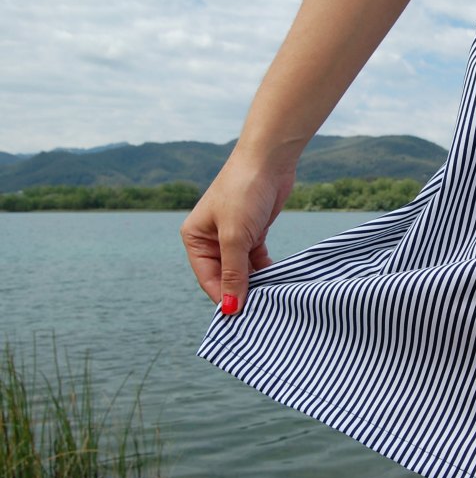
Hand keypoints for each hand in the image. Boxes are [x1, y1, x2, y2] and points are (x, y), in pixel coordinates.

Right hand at [181, 151, 295, 313]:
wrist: (269, 160)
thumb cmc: (244, 192)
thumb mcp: (235, 237)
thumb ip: (233, 273)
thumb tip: (230, 308)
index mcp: (195, 238)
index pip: (207, 278)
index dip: (223, 297)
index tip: (242, 317)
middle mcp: (210, 239)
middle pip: (225, 276)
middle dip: (241, 291)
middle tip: (260, 311)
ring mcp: (233, 235)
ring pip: (242, 269)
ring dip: (256, 283)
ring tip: (271, 300)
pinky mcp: (253, 232)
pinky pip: (257, 260)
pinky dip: (266, 270)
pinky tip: (278, 282)